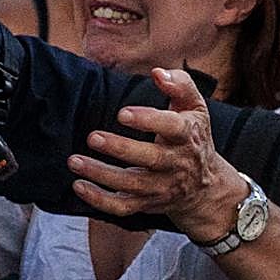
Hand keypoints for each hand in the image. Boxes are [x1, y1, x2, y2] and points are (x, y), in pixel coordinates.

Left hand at [67, 67, 246, 241]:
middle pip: (150, 159)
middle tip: (93, 137)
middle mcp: (176, 164)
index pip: (172, 127)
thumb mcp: (195, 108)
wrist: (205, 187)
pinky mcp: (147, 203)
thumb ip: (180, 85)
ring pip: (132, 185)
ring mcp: (161, 187)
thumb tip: (157, 72)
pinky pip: (123, 207)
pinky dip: (99, 200)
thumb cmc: (192, 138)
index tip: (122, 113)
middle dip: (120, 149)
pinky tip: (79, 185)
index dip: (148, 120)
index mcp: (187, 136)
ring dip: (101, 174)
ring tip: (74, 160)